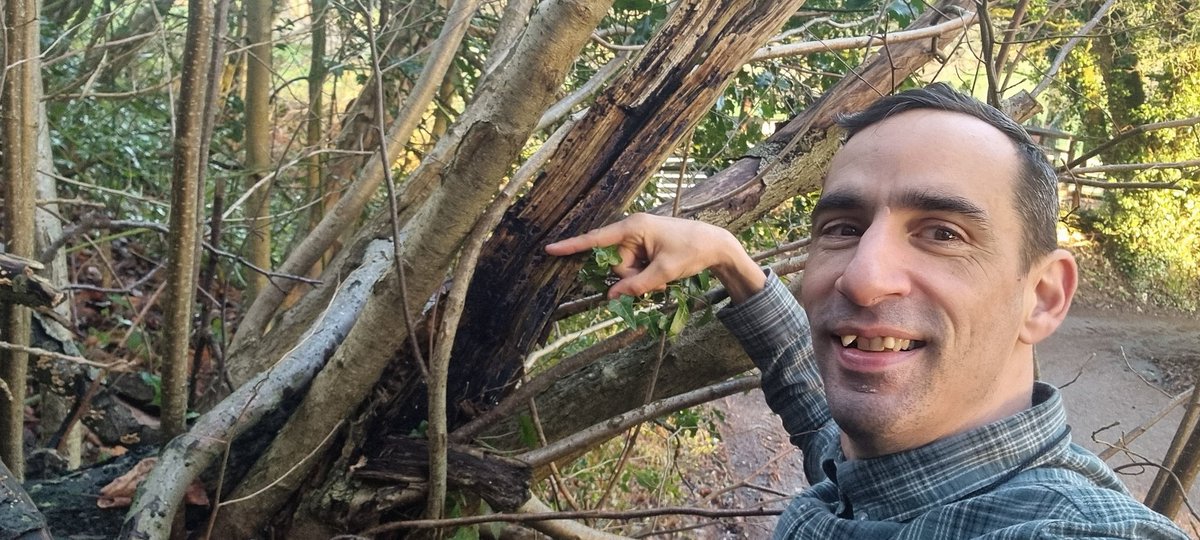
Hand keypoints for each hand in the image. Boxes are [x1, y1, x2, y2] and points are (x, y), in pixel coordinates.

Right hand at [544, 213, 764, 301]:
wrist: (716, 245)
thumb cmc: (692, 251)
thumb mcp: (664, 272)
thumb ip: (636, 286)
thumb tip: (611, 297)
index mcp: (633, 227)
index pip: (596, 239)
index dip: (572, 246)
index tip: (550, 249)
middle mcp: (632, 230)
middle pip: (614, 262)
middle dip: (629, 276)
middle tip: (655, 278)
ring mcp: (638, 238)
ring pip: (624, 268)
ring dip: (639, 278)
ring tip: (662, 276)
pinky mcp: (644, 246)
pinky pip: (634, 266)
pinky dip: (645, 275)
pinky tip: (662, 273)